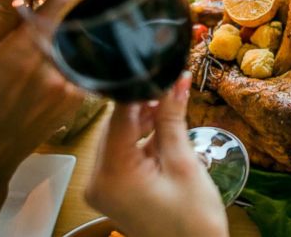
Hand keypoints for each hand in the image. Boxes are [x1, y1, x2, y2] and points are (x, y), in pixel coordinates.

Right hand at [0, 0, 84, 236]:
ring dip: (69, 22)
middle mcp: (56, 73)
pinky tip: (49, 43)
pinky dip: (71, 46)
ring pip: (82, 40)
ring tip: (41, 16)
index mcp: (24, 57)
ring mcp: (71, 91)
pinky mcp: (75, 104)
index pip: (64, 3)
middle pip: (78, 18)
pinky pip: (82, 62)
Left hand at [86, 73, 228, 236]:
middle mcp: (97, 181)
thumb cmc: (193, 220)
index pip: (119, 116)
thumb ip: (173, 119)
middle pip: (116, 126)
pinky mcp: (113, 192)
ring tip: (173, 109)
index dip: (141, 90)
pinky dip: (143, 142)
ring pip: (120, 139)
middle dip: (144, 105)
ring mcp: (103, 188)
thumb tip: (177, 80)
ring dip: (145, 122)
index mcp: (111, 174)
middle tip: (173, 86)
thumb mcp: (184, 163)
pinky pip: (123, 156)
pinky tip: (165, 133)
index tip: (159, 70)